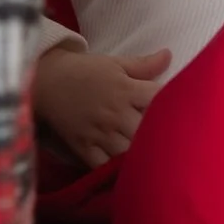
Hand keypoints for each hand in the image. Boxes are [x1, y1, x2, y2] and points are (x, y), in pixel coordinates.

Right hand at [34, 45, 171, 168]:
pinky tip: (125, 167)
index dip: (171, 105)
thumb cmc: (85, 71)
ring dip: (140, 152)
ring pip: (130, 152)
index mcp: (125, 89)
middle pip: (147, 130)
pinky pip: (105, 166)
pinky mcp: (84, 148)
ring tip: (149, 154)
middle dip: (158, 133)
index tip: (177, 109)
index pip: (158, 99)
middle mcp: (115, 113)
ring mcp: (99, 133)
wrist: (47, 81)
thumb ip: (143, 64)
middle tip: (167, 137)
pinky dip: (116, 169)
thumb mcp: (115, 63)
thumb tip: (169, 54)